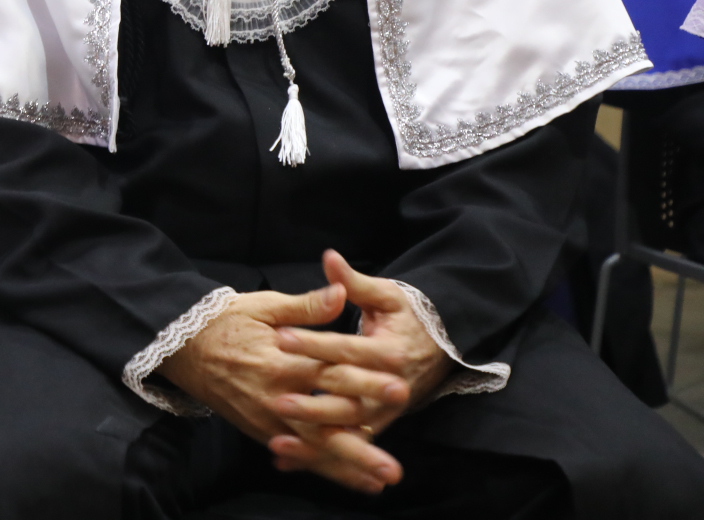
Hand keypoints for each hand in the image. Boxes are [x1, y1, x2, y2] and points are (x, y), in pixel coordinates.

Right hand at [157, 278, 402, 494]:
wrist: (183, 348)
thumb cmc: (226, 322)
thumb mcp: (264, 306)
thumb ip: (307, 307)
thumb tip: (341, 293)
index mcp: (280, 360)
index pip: (331, 369)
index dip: (367, 374)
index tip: (399, 377)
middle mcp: (276, 395)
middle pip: (329, 416)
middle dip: (365, 429)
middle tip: (396, 450)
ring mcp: (269, 420)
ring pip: (317, 446)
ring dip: (353, 463)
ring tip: (385, 476)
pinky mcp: (263, 433)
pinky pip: (301, 456)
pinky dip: (329, 469)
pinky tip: (358, 481)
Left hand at [266, 250, 454, 476]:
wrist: (440, 347)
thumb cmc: (406, 317)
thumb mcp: (386, 295)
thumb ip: (354, 282)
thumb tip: (330, 258)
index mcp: (391, 352)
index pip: (348, 349)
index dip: (315, 344)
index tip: (281, 338)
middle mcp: (391, 387)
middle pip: (348, 398)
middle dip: (312, 401)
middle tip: (276, 400)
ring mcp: (385, 411)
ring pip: (347, 430)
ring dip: (313, 439)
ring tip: (277, 442)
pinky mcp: (377, 425)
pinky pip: (347, 443)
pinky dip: (318, 454)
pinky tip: (286, 459)